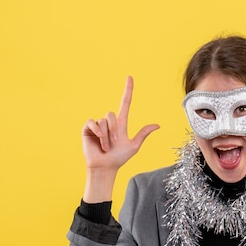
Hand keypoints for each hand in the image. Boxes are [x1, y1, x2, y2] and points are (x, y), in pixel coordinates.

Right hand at [81, 76, 158, 201]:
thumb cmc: (119, 158)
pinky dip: (98, 132)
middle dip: (114, 130)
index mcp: (121, 124)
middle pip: (112, 114)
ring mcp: (98, 125)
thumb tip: (158, 125)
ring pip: (104, 120)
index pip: (125, 103)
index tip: (130, 77)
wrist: (105, 167)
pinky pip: (93, 122)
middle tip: (114, 143)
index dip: (128, 90)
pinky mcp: (88, 129)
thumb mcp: (134, 146)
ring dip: (107, 135)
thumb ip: (143, 133)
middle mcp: (109, 122)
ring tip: (106, 146)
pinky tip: (98, 142)